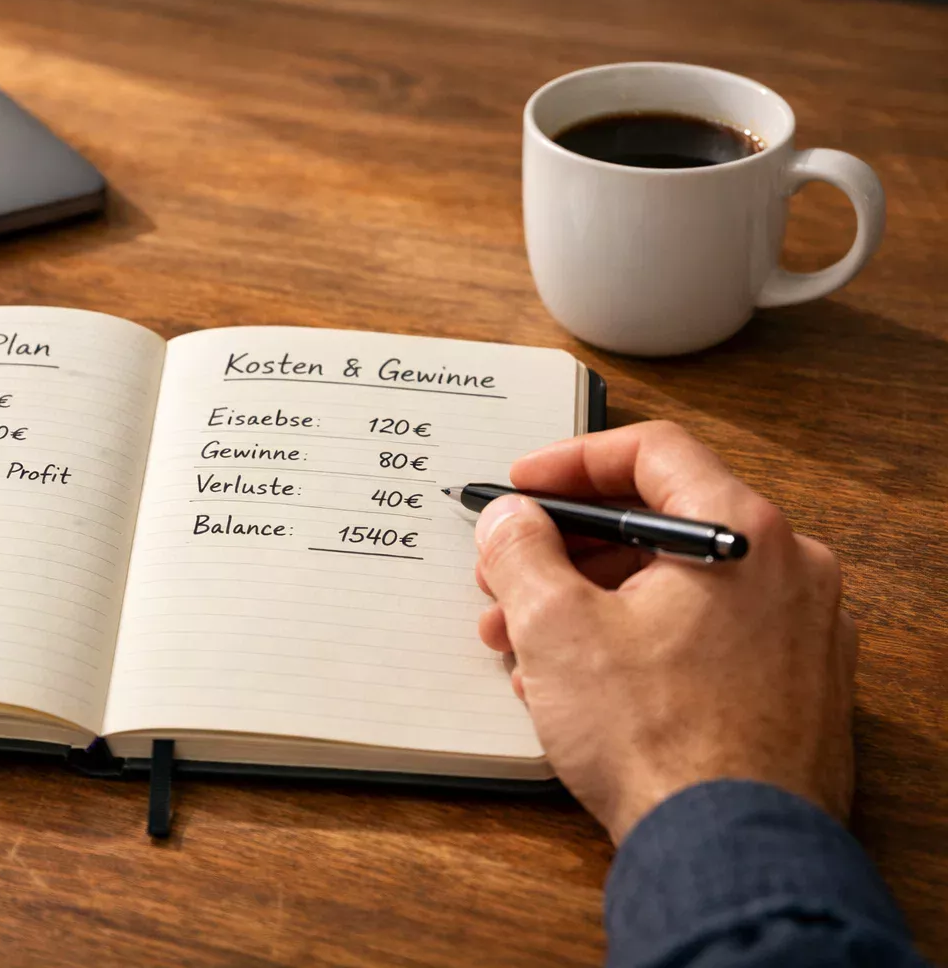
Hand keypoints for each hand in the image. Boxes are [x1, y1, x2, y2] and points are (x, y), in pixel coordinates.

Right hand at [473, 421, 853, 843]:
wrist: (728, 853)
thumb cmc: (662, 743)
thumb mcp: (557, 628)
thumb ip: (522, 551)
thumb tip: (510, 518)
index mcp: (743, 533)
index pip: (653, 451)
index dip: (570, 462)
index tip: (521, 487)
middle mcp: (787, 571)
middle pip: (660, 524)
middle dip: (565, 551)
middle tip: (507, 574)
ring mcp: (798, 634)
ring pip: (676, 587)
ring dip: (589, 603)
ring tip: (522, 645)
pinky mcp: (792, 689)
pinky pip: (702, 637)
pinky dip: (636, 641)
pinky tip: (577, 684)